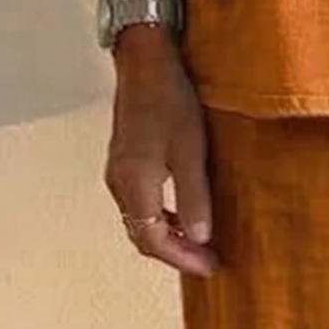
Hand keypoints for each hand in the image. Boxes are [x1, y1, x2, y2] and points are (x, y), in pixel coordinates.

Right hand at [105, 31, 218, 275]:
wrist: (145, 61)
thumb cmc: (170, 101)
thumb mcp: (191, 152)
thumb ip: (194, 197)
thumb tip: (200, 238)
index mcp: (134, 185)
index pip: (153, 240)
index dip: (181, 260)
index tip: (209, 267)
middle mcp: (119, 183)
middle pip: (141, 235)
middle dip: (174, 253)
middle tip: (206, 261)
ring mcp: (118, 171)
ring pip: (139, 220)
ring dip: (167, 235)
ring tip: (198, 242)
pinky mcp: (124, 159)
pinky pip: (138, 202)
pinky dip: (160, 216)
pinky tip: (182, 212)